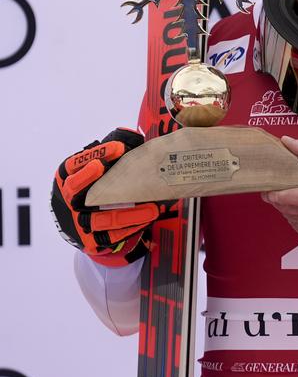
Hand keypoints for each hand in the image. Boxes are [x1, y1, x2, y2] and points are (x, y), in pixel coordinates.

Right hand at [51, 128, 175, 266]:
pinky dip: (132, 227)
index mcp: (67, 179)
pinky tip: (149, 217)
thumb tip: (132, 134)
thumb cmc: (97, 187)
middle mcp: (68, 201)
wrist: (87, 227)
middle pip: (74, 189)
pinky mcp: (92, 242)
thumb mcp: (99, 168)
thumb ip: (112, 152)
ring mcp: (79, 223)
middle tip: (108, 167)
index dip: (94, 154)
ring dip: (127, 214)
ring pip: (100, 219)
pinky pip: (113, 236)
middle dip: (90, 177)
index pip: (74, 165)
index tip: (118, 148)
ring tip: (152, 208)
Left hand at [262, 136, 297, 247]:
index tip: (268, 189)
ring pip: (289, 216)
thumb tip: (287, 142)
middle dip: (277, 197)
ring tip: (290, 195)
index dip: (278, 194)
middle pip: (287, 207)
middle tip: (274, 187)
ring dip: (285, 206)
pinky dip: (293, 216)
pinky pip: (295, 225)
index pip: (295, 197)